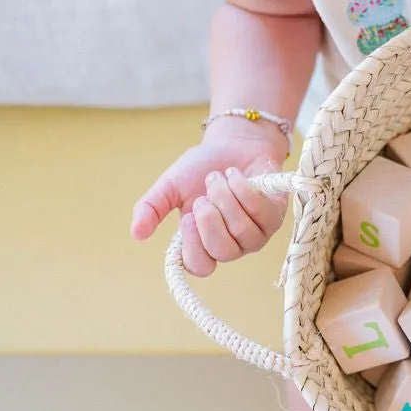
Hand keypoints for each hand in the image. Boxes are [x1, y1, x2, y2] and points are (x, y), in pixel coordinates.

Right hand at [130, 125, 288, 276]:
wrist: (234, 142)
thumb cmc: (203, 167)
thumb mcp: (170, 186)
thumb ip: (151, 208)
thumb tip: (136, 234)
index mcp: (203, 242)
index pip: (200, 267)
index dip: (193, 246)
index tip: (187, 216)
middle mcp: (231, 244)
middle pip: (223, 252)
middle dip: (210, 219)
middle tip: (203, 196)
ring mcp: (255, 234)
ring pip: (243, 232)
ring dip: (226, 199)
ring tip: (218, 178)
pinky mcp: (274, 218)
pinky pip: (260, 213)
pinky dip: (243, 189)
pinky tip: (235, 175)